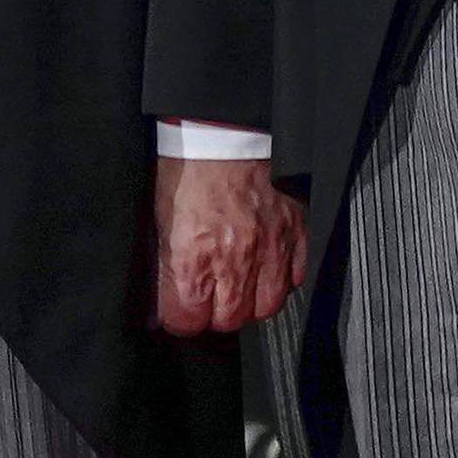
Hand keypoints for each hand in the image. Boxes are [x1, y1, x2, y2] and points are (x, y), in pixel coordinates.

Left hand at [151, 157, 304, 335]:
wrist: (225, 134)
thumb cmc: (187, 175)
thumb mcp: (160, 227)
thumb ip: (164, 272)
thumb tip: (160, 308)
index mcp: (192, 260)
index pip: (186, 322)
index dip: (180, 318)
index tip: (181, 309)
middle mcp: (234, 260)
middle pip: (230, 321)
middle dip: (217, 314)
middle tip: (211, 297)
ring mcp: (270, 247)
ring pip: (267, 307)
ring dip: (252, 302)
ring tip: (242, 286)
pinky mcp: (295, 230)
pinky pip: (297, 276)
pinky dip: (282, 278)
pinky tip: (268, 266)